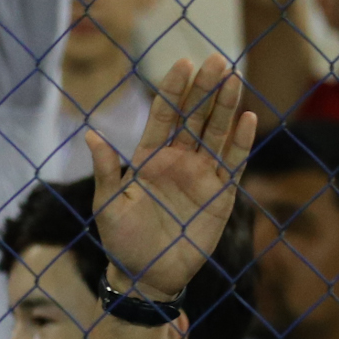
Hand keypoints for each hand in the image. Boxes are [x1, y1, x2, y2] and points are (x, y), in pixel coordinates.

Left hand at [90, 55, 256, 301]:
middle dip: (206, 89)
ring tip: (235, 78)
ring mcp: (200, 176)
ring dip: (226, 107)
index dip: (174, 90)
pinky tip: (248, 118)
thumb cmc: (122, 242)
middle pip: (195, 118)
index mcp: (149, 158)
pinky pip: (233, 164)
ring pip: (217, 134)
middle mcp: (177, 160)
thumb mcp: (107, 207)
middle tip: (218, 61)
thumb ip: (105, 171)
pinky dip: (241, 143)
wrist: (146, 277)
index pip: (165, 115)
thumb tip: (90, 134)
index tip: (183, 63)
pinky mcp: (220, 195)